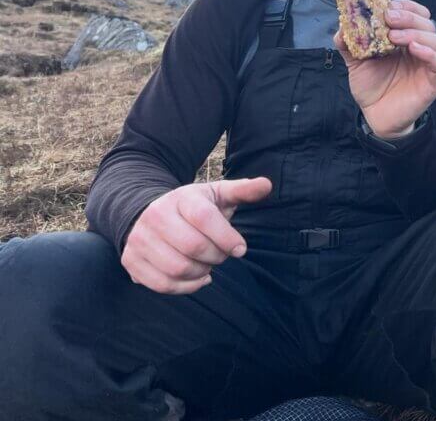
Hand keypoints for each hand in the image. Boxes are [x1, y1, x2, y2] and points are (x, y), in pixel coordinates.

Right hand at [121, 177, 271, 294]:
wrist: (149, 214)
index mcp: (180, 198)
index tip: (241, 249)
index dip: (228, 238)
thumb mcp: (216, 195)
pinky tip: (198, 277)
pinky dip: (186, 287)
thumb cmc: (193, 207)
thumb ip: (242, 191)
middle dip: (217, 256)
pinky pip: (163, 284)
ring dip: (202, 272)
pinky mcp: (131, 261)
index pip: (205, 218)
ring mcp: (139, 240)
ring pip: (179, 268)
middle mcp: (155, 216)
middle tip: (222, 255)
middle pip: (194, 247)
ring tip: (208, 264)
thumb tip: (267, 185)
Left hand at [335, 0, 435, 138]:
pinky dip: (429, 53)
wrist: (375, 117)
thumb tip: (341, 27)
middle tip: (389, 18)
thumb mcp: (356, 62)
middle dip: (408, 16)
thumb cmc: (371, 87)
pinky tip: (413, 49)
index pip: (415, 13)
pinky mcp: (433, 82)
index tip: (387, 5)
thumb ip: (349, 44)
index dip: (404, 6)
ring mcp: (428, 65)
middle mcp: (421, 47)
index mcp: (406, 38)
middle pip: (427, 22)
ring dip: (416, 32)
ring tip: (394, 36)